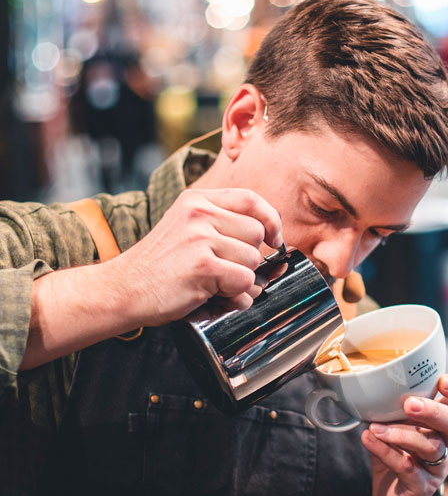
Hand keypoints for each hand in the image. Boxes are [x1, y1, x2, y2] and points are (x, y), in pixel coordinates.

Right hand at [108, 188, 282, 325]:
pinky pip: (244, 281)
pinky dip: (234, 297)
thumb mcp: (189, 232)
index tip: (274, 239)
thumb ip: (226, 231)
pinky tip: (209, 297)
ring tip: (211, 286)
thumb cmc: (160, 269)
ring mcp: (199, 237)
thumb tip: (278, 249)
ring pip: (253, 260)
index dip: (270, 220)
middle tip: (222, 274)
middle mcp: (198, 213)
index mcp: (196, 200)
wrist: (121, 291)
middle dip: (248, 259)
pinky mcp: (202, 265)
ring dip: (240, 281)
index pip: (251, 199)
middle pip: (257, 233)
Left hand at [361, 374, 447, 495]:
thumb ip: (393, 406)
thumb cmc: (398, 451)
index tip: (443, 380)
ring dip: (401, 434)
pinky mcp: (421, 487)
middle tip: (409, 404)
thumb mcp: (399, 424)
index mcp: (446, 421)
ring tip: (375, 427)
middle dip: (433, 411)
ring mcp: (438, 467)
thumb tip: (371, 384)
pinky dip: (386, 452)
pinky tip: (369, 439)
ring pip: (430, 446)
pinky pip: (407, 467)